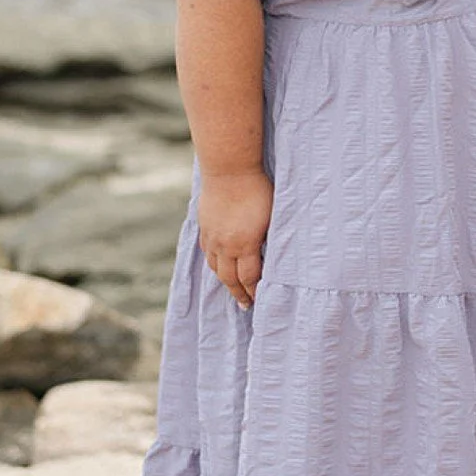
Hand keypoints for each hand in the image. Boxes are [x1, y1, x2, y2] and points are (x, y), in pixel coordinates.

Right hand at [197, 170, 273, 308]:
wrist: (229, 169)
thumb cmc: (257, 190)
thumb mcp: (271, 216)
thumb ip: (268, 238)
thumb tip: (269, 254)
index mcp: (244, 245)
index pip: (249, 277)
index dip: (254, 291)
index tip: (259, 300)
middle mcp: (225, 245)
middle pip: (229, 278)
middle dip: (239, 293)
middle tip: (246, 306)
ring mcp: (211, 236)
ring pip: (215, 266)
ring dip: (224, 280)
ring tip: (232, 288)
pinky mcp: (204, 226)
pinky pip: (206, 251)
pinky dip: (213, 262)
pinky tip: (217, 264)